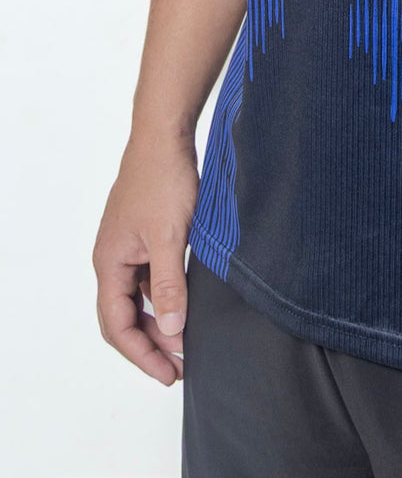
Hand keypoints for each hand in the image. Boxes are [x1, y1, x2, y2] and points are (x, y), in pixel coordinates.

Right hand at [93, 130, 198, 385]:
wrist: (165, 134)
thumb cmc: (162, 178)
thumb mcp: (169, 236)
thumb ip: (169, 284)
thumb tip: (171, 328)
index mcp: (110, 262)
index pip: (117, 325)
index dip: (142, 354)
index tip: (168, 373)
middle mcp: (113, 258)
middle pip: (122, 316)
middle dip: (148, 344)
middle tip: (178, 365)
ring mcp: (127, 245)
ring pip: (136, 297)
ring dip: (157, 320)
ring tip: (184, 339)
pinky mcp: (143, 234)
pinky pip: (147, 277)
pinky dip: (162, 295)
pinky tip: (184, 301)